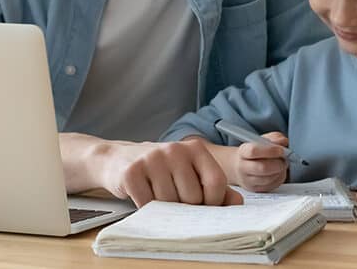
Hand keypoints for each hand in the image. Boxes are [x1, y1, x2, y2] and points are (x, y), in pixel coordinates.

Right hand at [96, 140, 243, 207]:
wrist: (119, 159)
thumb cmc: (161, 170)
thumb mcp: (190, 172)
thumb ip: (216, 187)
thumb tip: (237, 203)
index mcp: (195, 148)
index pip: (216, 183)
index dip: (212, 202)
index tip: (201, 205)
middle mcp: (175, 149)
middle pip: (193, 197)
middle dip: (185, 207)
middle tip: (174, 198)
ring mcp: (152, 159)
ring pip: (170, 203)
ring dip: (164, 208)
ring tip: (157, 194)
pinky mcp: (132, 172)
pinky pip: (147, 204)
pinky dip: (147, 207)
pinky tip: (143, 195)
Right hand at [230, 132, 289, 192]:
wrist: (241, 166)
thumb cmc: (255, 153)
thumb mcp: (262, 140)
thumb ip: (274, 138)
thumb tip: (283, 142)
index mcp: (243, 152)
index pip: (253, 151)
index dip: (270, 150)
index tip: (281, 150)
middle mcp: (243, 167)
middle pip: (262, 168)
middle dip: (278, 163)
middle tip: (284, 159)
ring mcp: (248, 180)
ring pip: (268, 179)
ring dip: (280, 171)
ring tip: (282, 164)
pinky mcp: (255, 189)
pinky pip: (271, 185)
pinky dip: (279, 178)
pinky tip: (279, 171)